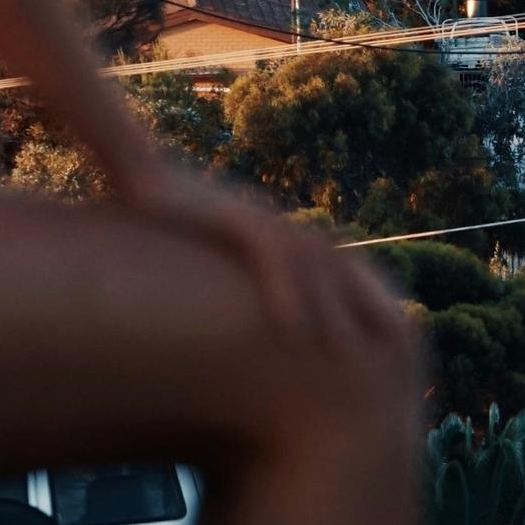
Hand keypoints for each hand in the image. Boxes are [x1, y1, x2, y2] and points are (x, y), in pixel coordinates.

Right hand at [113, 145, 403, 353]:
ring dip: (331, 306)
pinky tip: (292, 331)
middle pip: (338, 264)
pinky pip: (270, 257)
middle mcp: (278, 223)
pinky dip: (285, 293)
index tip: (386, 336)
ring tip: (343, 350)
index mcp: (278, 232)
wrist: (137, 173)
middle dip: (365, 303)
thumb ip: (232, 283)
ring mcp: (258, 217)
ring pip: (312, 263)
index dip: (365, 296)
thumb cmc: (167, 223)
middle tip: (387, 349)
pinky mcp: (233, 217)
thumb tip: (241, 322)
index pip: (338, 265)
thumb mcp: (208, 259)